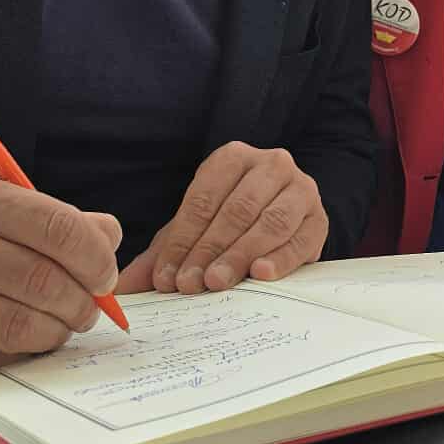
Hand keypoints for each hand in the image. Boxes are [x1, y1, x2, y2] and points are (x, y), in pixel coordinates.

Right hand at [0, 179, 122, 373]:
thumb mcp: (2, 218)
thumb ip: (62, 224)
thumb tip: (108, 237)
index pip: (55, 226)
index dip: (94, 257)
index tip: (106, 277)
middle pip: (41, 280)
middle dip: (80, 302)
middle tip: (87, 310)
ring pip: (18, 324)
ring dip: (54, 332)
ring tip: (60, 326)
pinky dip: (19, 353)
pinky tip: (20, 341)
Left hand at [117, 143, 327, 292]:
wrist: (286, 217)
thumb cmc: (232, 222)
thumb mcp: (196, 230)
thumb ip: (163, 254)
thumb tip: (123, 285)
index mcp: (234, 158)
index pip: (203, 199)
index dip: (182, 240)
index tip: (166, 277)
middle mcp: (271, 164)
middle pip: (237, 209)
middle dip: (210, 249)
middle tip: (191, 284)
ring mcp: (300, 188)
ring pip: (270, 221)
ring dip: (241, 254)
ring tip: (218, 282)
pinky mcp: (320, 218)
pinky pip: (301, 239)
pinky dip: (280, 258)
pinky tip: (260, 274)